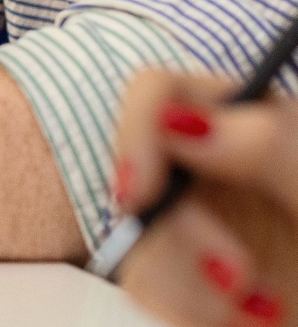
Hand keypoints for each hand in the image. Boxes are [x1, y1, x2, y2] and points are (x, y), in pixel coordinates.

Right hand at [115, 70, 297, 326]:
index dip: (137, 135)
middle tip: (235, 276)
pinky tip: (248, 318)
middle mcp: (203, 165)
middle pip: (135, 172)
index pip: (155, 94)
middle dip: (174, 233)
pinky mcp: (182, 280)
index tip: (141, 194)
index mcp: (239, 121)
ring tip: (259, 310)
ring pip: (133, 237)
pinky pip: (147, 290)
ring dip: (186, 286)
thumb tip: (181, 123)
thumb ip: (266, 146)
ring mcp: (189, 224)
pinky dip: (187, 313)